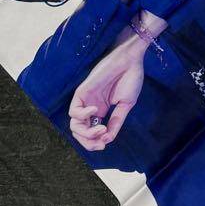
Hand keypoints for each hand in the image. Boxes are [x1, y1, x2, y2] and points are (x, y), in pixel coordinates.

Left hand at [67, 16, 162, 150]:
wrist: (130, 61)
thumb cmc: (130, 79)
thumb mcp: (126, 106)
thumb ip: (116, 122)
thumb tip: (106, 140)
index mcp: (101, 112)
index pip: (91, 133)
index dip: (95, 143)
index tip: (105, 144)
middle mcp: (91, 109)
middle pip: (80, 133)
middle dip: (89, 142)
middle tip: (101, 142)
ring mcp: (85, 101)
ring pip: (74, 126)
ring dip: (86, 133)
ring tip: (101, 128)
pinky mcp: (81, 93)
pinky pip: (74, 111)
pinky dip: (83, 116)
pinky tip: (96, 110)